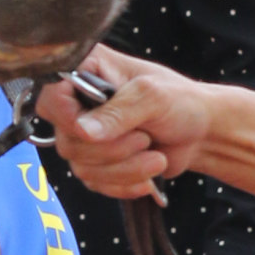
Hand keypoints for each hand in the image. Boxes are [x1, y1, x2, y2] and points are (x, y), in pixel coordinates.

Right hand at [36, 45, 217, 198]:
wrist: (201, 133)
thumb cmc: (180, 101)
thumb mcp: (152, 97)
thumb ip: (117, 112)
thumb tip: (82, 132)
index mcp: (86, 71)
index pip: (52, 97)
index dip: (67, 118)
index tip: (93, 131)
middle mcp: (78, 104)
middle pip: (66, 141)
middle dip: (111, 149)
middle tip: (144, 139)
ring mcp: (85, 136)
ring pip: (81, 167)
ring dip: (123, 169)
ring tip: (155, 157)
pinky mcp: (96, 163)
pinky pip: (95, 183)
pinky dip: (124, 183)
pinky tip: (147, 175)